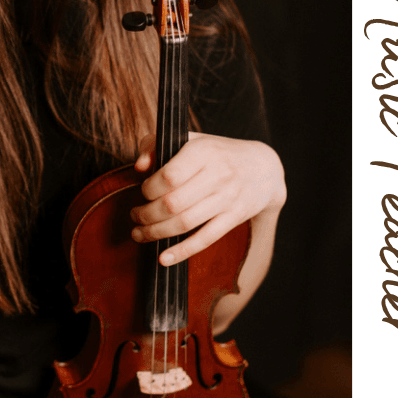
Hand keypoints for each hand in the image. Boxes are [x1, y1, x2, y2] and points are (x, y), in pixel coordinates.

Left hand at [130, 132, 285, 266]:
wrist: (263, 168)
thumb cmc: (217, 153)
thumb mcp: (190, 140)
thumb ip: (156, 145)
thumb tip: (139, 167)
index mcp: (203, 152)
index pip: (169, 176)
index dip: (148, 188)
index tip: (142, 192)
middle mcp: (217, 175)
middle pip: (172, 203)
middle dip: (146, 214)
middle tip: (134, 215)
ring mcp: (227, 198)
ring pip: (185, 223)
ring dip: (156, 233)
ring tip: (139, 233)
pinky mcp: (234, 218)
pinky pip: (205, 239)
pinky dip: (182, 251)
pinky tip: (162, 258)